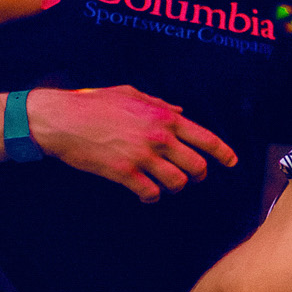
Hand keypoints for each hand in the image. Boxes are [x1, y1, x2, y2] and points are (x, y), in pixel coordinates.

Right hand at [27, 85, 238, 203]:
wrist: (60, 119)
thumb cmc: (93, 103)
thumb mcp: (131, 94)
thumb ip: (160, 104)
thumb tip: (181, 111)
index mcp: (165, 117)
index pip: (206, 139)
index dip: (224, 153)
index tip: (232, 163)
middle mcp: (159, 137)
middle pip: (197, 166)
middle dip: (198, 174)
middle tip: (191, 176)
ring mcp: (142, 156)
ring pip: (178, 182)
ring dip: (175, 186)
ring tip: (165, 184)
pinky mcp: (124, 173)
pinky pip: (151, 193)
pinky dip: (152, 197)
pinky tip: (147, 194)